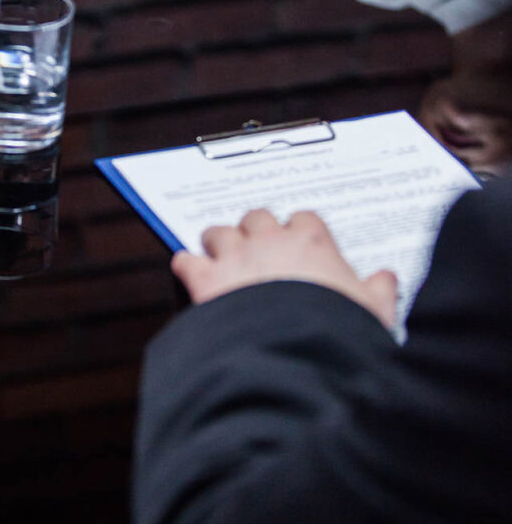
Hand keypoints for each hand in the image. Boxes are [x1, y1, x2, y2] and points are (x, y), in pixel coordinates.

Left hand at [172, 209, 397, 329]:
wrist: (299, 357)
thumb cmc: (339, 334)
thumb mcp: (375, 313)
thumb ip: (380, 292)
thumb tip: (387, 281)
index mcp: (311, 243)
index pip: (303, 219)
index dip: (299, 231)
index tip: (299, 244)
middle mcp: (270, 241)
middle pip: (256, 217)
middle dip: (255, 231)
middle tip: (257, 250)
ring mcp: (235, 257)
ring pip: (218, 232)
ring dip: (218, 244)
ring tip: (221, 259)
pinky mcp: (207, 280)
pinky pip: (186, 260)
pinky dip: (185, 266)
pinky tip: (189, 274)